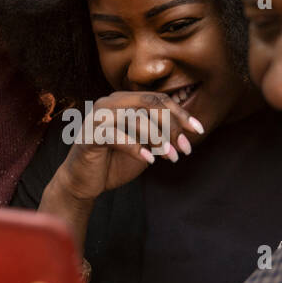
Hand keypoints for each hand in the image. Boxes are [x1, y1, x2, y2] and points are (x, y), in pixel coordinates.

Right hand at [50, 91, 203, 202]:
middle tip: (184, 148)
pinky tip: (150, 160)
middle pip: (149, 104)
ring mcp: (98, 117)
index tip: (197, 131)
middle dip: (172, 126)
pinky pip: (116, 136)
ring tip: (171, 157)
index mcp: (124, 101)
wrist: (84, 182)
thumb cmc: (114, 162)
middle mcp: (110, 103)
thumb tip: (187, 132)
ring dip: (158, 138)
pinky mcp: (89, 135)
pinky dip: (135, 148)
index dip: (180, 114)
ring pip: (135, 117)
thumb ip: (161, 136)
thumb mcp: (144, 147)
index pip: (158, 99)